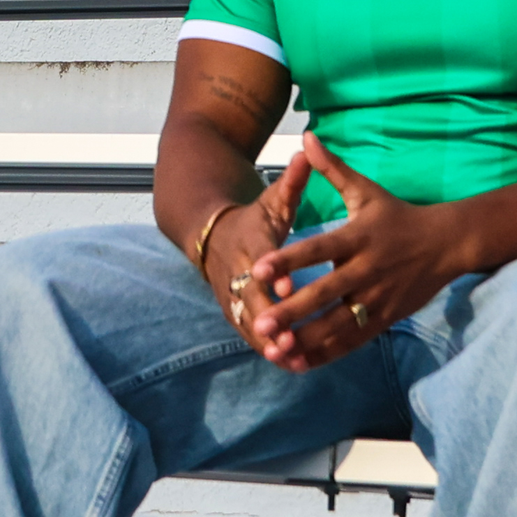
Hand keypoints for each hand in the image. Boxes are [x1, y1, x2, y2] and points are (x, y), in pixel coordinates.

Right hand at [205, 157, 309, 351]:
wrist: (210, 234)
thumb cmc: (253, 218)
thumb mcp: (272, 199)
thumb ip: (292, 181)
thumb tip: (306, 151)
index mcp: (250, 242)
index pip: (262, 259)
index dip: (275, 274)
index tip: (290, 288)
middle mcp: (238, 272)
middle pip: (252, 298)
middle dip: (269, 318)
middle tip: (288, 338)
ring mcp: (233, 295)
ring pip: (249, 322)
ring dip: (268, 342)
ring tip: (289, 358)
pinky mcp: (235, 311)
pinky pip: (251, 334)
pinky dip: (268, 350)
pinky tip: (290, 366)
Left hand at [247, 133, 464, 371]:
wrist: (447, 244)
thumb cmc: (398, 216)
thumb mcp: (367, 191)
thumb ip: (332, 169)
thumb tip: (307, 138)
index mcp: (358, 237)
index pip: (318, 249)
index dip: (288, 259)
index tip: (258, 268)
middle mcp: (367, 270)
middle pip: (324, 294)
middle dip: (292, 311)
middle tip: (260, 324)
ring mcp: (377, 298)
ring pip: (337, 324)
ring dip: (306, 339)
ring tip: (275, 349)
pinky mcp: (384, 319)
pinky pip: (352, 341)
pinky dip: (326, 353)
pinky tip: (299, 362)